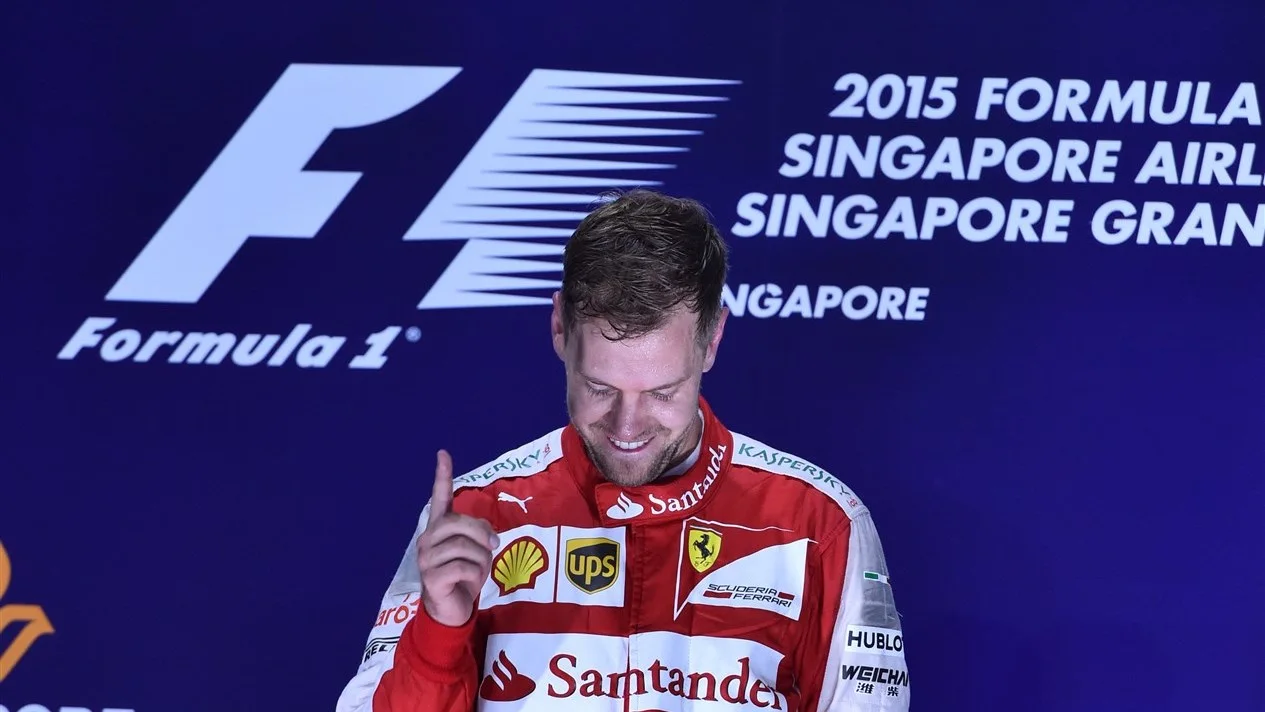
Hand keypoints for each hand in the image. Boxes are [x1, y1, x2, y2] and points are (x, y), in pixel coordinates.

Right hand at [417, 449, 499, 626]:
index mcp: (439, 529)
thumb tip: (487, 535)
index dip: (442, 475)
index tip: (443, 454)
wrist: (451, 610)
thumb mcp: (476, 550)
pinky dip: (475, 574)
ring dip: (481, 557)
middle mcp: (428, 540)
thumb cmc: (463, 576)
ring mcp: (426, 559)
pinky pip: (462, 567)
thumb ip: (478, 533)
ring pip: (463, 546)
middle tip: (494, 545)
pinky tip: (469, 582)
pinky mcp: (431, 578)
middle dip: (481, 533)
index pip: (439, 497)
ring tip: (480, 568)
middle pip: (457, 523)